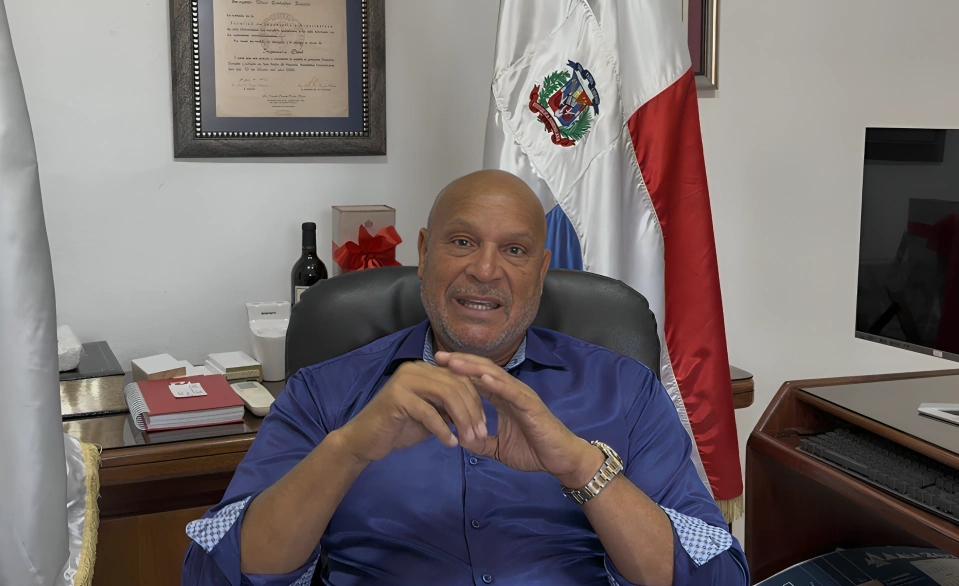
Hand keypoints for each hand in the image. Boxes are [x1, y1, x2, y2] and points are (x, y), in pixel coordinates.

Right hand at [337, 361, 488, 462]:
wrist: (364, 440)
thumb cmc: (399, 428)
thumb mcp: (432, 416)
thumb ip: (450, 409)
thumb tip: (478, 412)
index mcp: (425, 369)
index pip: (460, 378)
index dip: (476, 401)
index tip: (484, 425)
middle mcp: (415, 369)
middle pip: (456, 385)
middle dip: (473, 411)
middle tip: (481, 435)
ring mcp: (405, 380)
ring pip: (447, 395)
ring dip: (462, 420)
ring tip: (469, 441)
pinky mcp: (397, 397)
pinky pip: (429, 412)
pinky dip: (442, 429)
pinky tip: (450, 443)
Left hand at [434, 352, 603, 488]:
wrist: (561, 460)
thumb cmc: (534, 451)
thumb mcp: (499, 448)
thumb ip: (481, 442)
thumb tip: (460, 440)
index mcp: (504, 398)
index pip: (477, 378)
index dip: (458, 371)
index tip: (436, 366)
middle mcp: (511, 392)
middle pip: (483, 369)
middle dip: (460, 362)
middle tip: (438, 356)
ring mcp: (521, 396)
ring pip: (494, 375)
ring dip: (473, 368)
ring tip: (453, 362)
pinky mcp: (531, 405)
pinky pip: (512, 392)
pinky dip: (497, 384)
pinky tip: (482, 378)